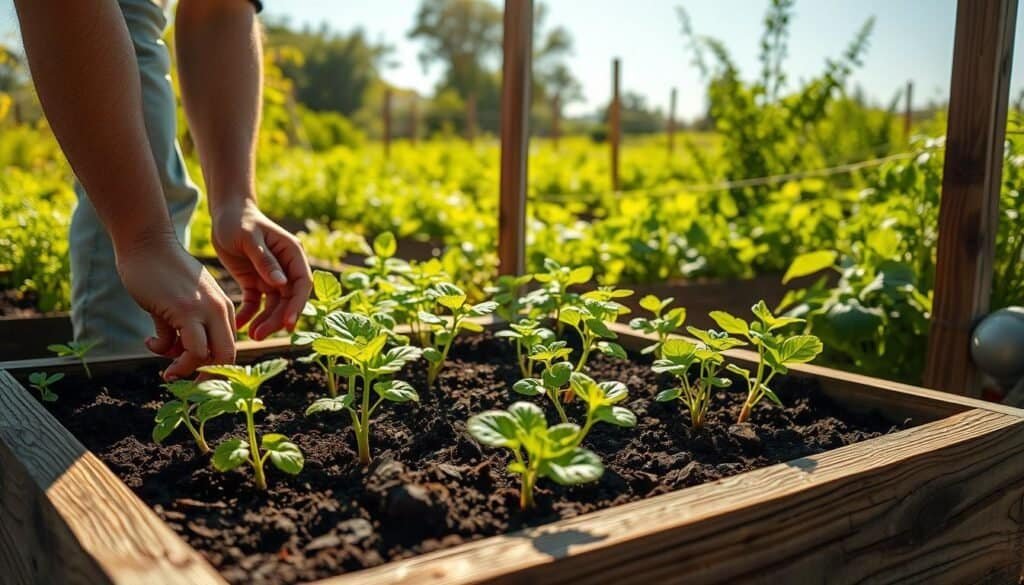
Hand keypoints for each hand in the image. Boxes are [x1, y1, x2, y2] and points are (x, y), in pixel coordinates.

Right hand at [115, 233, 236, 380]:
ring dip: (183, 369)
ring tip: (166, 369)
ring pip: (207, 356)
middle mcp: (219, 310)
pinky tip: (150, 341)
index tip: (193, 375)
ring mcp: (203, 310)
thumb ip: (180, 328)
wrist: (148, 243)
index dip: (213, 367)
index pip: (229, 348)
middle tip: (183, 380)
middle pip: (226, 357)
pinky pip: (185, 347)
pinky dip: (166, 354)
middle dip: (207, 376)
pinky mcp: (184, 309)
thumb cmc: (162, 273)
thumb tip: (170, 353)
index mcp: (224, 309)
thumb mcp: (181, 302)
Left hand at [211, 200, 311, 340]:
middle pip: (288, 300)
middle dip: (277, 319)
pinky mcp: (255, 282)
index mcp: (292, 254)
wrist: (224, 214)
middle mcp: (286, 268)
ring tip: (251, 335)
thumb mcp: (250, 237)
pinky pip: (255, 303)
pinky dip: (249, 315)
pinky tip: (239, 325)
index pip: (302, 284)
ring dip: (265, 321)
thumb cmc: (238, 220)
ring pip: (274, 305)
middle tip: (260, 335)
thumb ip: (265, 260)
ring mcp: (271, 276)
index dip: (297, 305)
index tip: (287, 323)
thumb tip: (281, 284)